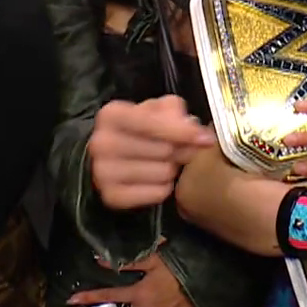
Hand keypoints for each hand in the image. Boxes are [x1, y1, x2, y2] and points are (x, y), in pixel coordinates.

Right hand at [86, 95, 213, 209]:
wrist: (113, 156)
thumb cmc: (138, 130)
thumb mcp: (154, 110)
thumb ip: (173, 110)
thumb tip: (192, 127)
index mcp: (111, 115)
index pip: (152, 123)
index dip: (182, 131)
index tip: (205, 138)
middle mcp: (101, 143)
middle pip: (162, 150)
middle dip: (179, 150)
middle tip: (181, 150)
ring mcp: (103, 172)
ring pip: (162, 173)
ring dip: (171, 169)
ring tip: (166, 163)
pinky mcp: (111, 196)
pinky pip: (156, 193)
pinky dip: (164, 188)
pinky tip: (158, 179)